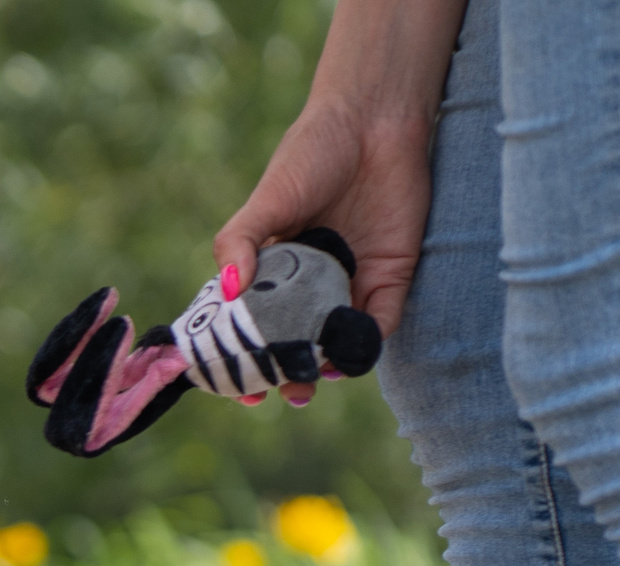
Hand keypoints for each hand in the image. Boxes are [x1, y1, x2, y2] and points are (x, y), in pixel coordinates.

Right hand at [213, 102, 435, 407]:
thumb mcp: (264, 202)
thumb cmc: (311, 154)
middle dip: (286, 374)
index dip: (243, 360)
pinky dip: (365, 344)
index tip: (238, 388)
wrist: (374, 119)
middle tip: (281, 391)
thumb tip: (226, 292)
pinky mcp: (392, 274)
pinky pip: (380, 321)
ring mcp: (351, 281)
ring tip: (312, 381)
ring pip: (336, 340)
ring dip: (325, 368)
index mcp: (272, 269)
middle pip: (295, 341)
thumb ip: (239, 244)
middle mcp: (309, 282)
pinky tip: (347, 355)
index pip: (253, 325)